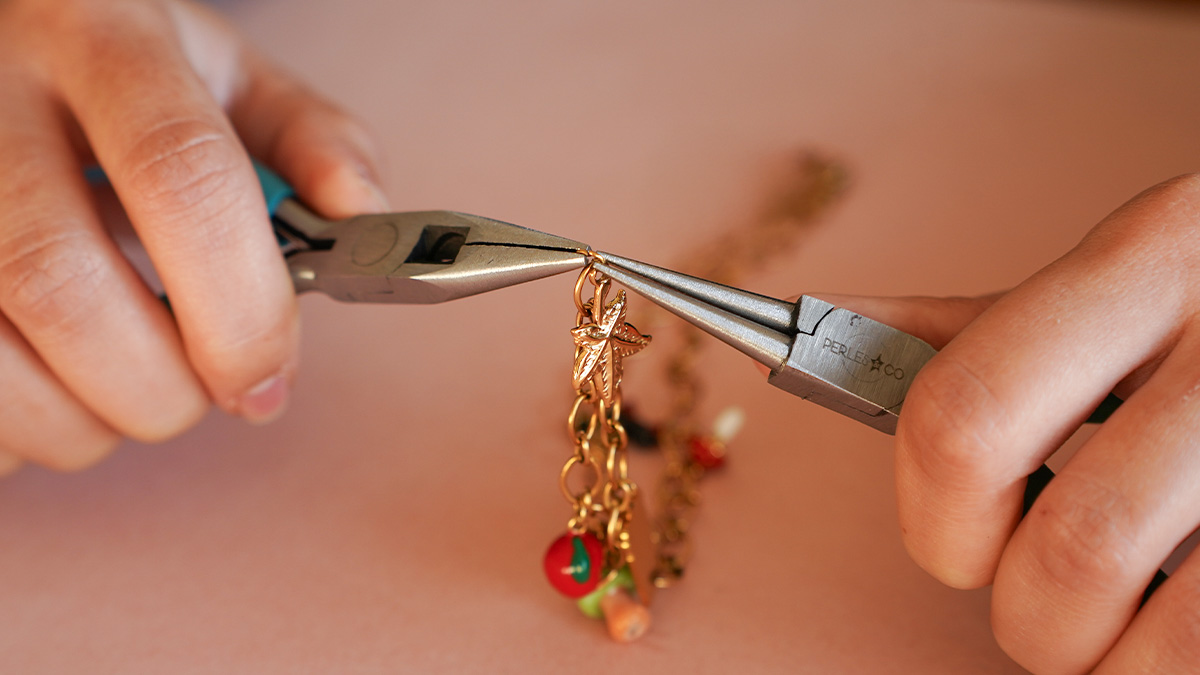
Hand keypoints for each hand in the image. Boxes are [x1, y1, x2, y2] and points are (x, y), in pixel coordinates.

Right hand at [0, 0, 386, 472]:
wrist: (11, 38)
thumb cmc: (133, 75)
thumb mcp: (229, 76)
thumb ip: (313, 140)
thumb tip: (364, 216)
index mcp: (104, 39)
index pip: (180, 175)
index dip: (240, 306)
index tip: (269, 380)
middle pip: (62, 284)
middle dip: (158, 388)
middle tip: (202, 396)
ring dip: (82, 423)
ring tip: (129, 395)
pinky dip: (21, 428)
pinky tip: (56, 388)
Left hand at [831, 173, 1199, 673]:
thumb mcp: (1116, 283)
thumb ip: (985, 328)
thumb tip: (820, 336)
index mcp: (1142, 260)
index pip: (963, 415)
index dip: (933, 519)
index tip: (951, 547)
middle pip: (1064, 549)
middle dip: (1027, 617)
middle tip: (1043, 605)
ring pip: (1149, 621)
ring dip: (1100, 659)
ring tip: (1114, 627)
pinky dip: (1163, 670)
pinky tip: (1172, 636)